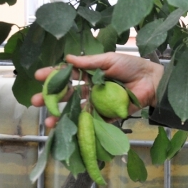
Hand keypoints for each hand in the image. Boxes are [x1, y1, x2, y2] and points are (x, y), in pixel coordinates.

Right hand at [31, 53, 163, 127]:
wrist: (152, 80)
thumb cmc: (132, 66)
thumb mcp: (109, 59)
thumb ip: (89, 62)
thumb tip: (67, 58)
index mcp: (90, 74)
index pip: (68, 76)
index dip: (53, 76)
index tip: (38, 76)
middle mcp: (92, 90)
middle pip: (68, 96)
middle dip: (51, 99)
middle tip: (35, 102)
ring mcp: (98, 103)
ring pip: (76, 111)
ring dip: (61, 116)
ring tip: (49, 121)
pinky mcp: (108, 115)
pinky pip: (93, 121)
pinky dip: (81, 126)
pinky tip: (69, 129)